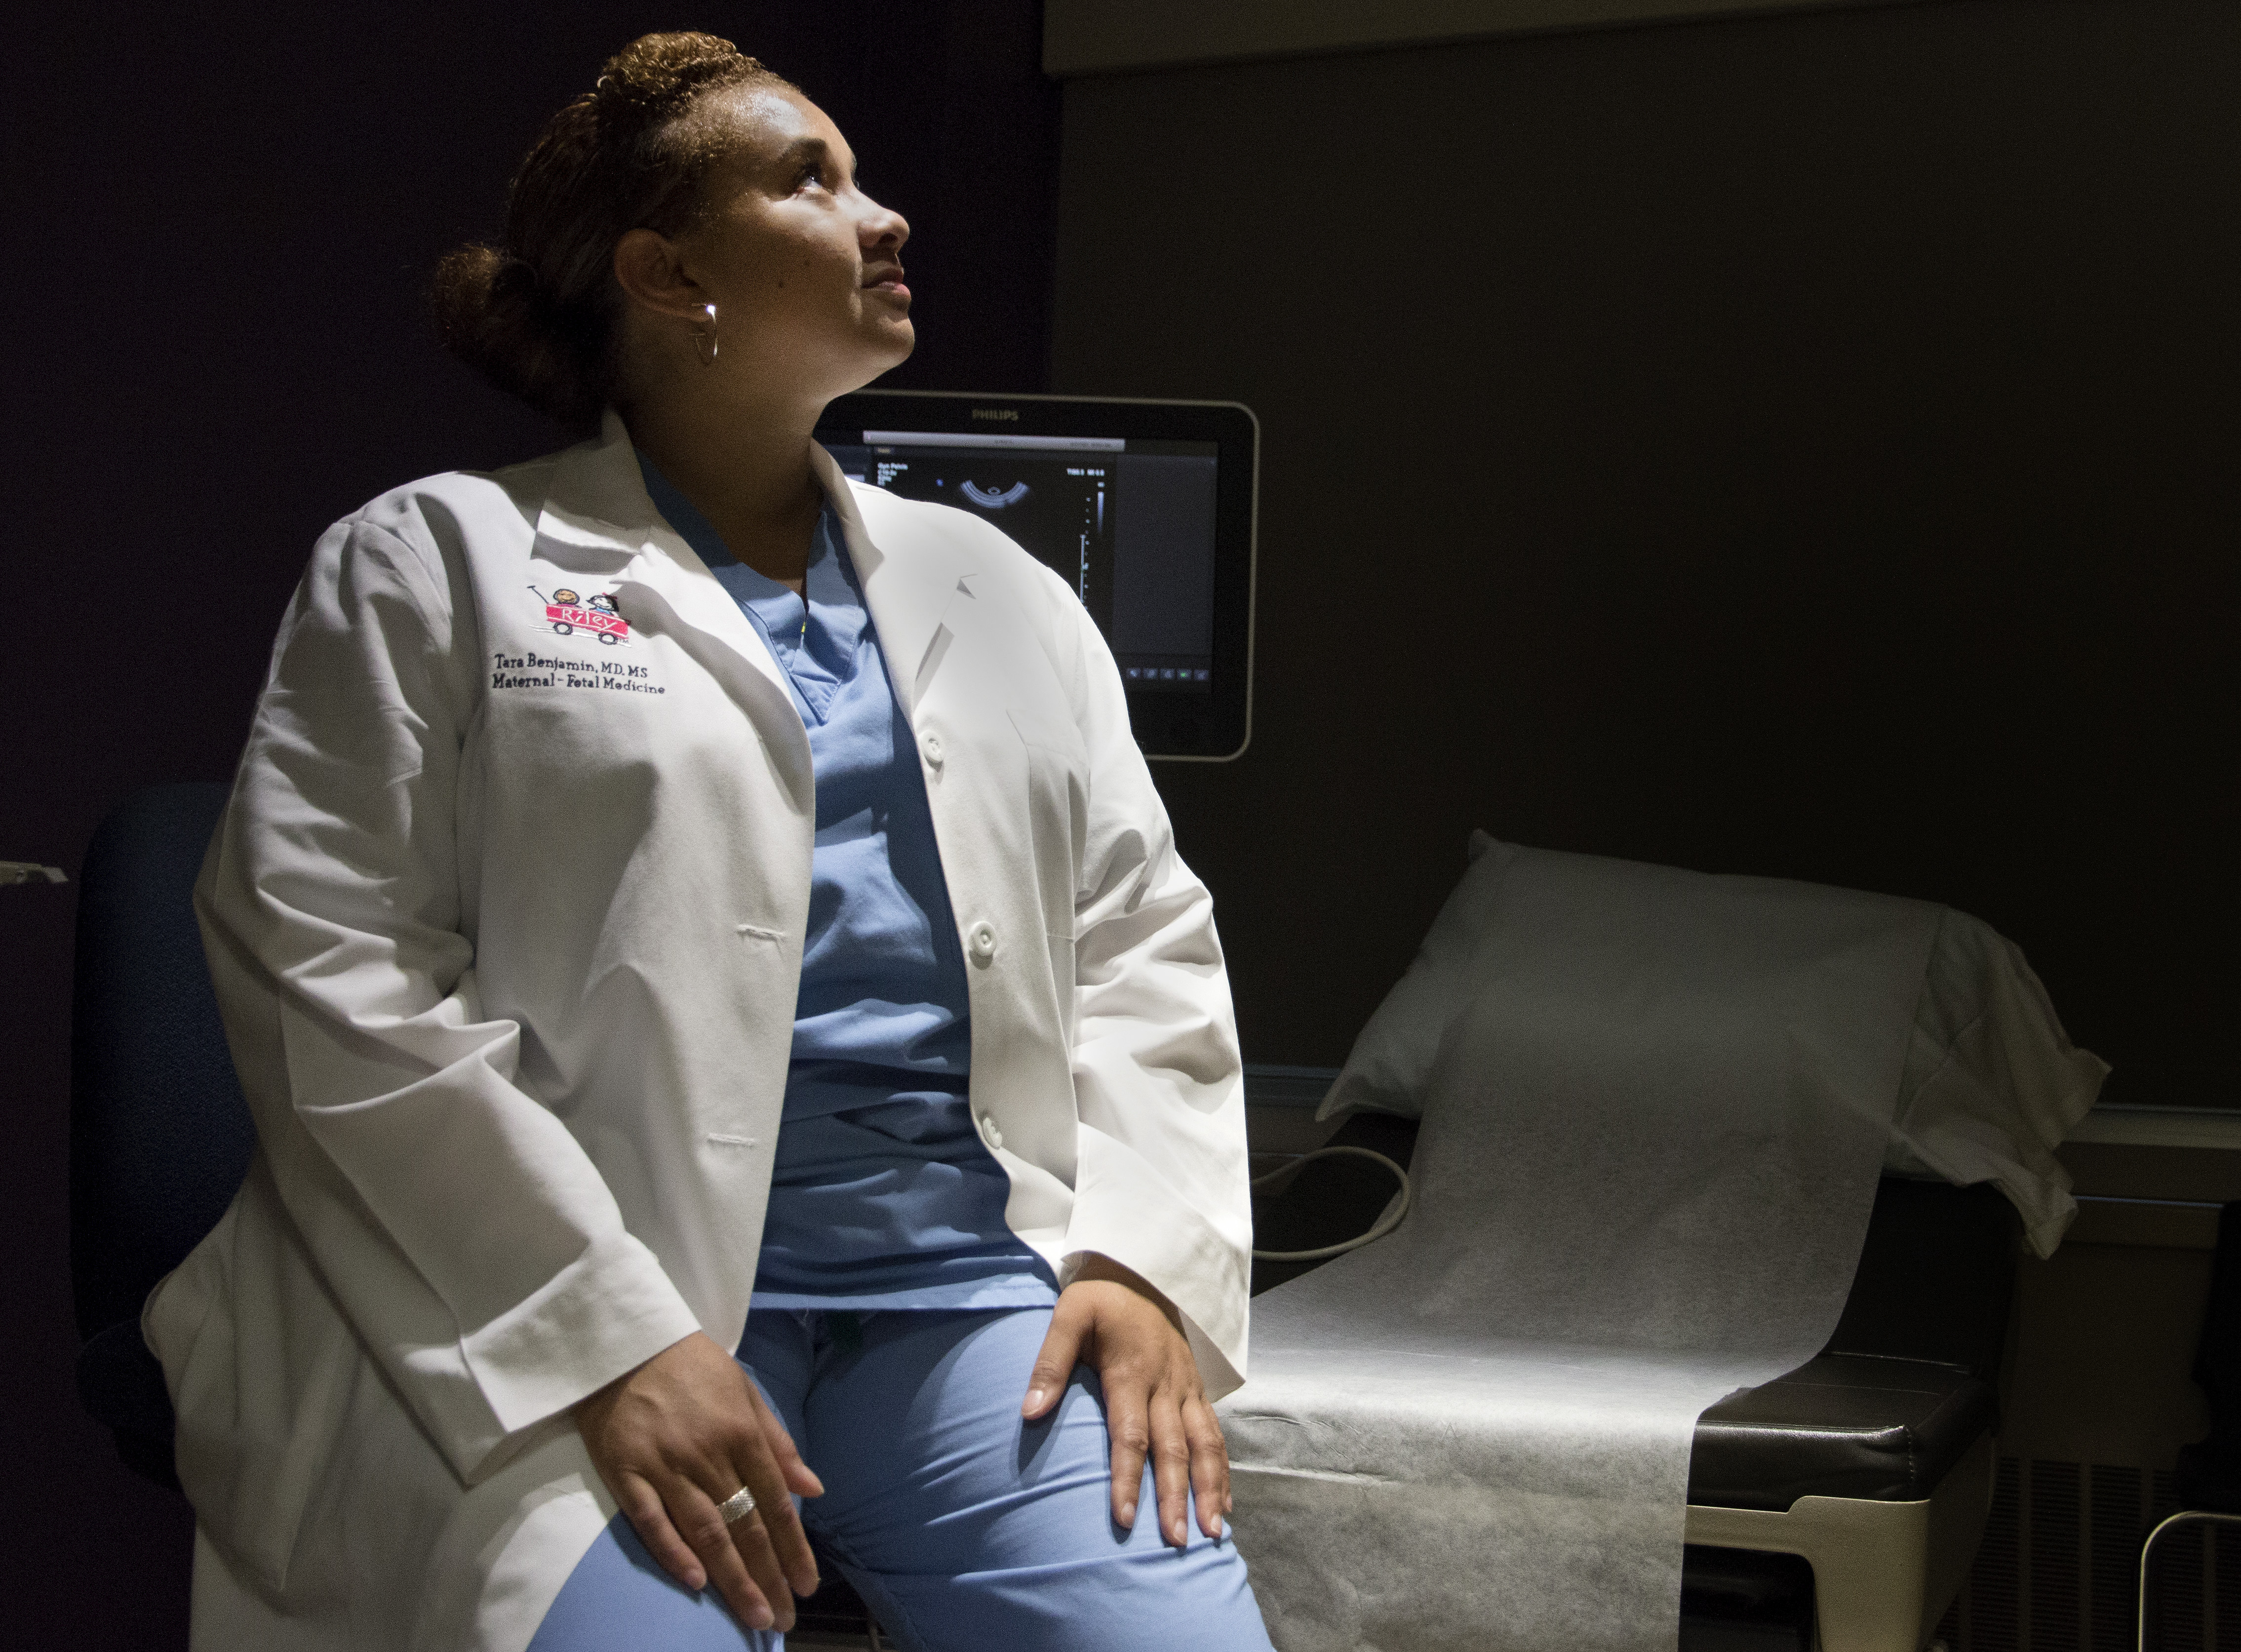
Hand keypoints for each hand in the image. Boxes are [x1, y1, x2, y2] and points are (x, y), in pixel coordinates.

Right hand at [575, 1332, 823, 1631]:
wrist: (624, 1340)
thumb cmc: (691, 1366)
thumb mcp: (744, 1391)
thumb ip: (777, 1442)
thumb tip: (812, 1488)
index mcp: (741, 1432)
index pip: (774, 1502)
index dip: (793, 1547)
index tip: (807, 1584)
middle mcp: (707, 1453)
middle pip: (744, 1525)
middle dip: (768, 1576)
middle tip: (783, 1618)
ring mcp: (664, 1465)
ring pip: (705, 1532)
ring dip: (732, 1579)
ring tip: (753, 1615)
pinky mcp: (625, 1472)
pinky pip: (652, 1520)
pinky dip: (673, 1552)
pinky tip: (696, 1582)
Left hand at [1021, 1255, 1230, 1546]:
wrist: (1142, 1272)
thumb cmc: (1100, 1299)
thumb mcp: (1068, 1315)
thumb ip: (1050, 1362)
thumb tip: (1029, 1411)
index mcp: (1132, 1370)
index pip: (1130, 1433)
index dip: (1127, 1477)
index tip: (1123, 1518)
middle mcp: (1166, 1384)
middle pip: (1174, 1448)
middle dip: (1175, 1497)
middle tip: (1177, 1541)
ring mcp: (1186, 1388)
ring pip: (1205, 1445)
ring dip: (1210, 1489)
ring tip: (1214, 1532)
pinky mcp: (1197, 1390)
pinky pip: (1215, 1434)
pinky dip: (1222, 1471)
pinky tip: (1225, 1503)